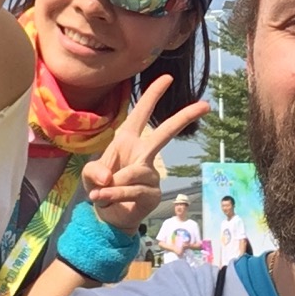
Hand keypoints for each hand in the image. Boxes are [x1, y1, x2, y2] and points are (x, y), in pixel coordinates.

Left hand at [81, 75, 207, 234]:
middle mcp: (142, 153)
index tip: (167, 78)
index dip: (153, 95)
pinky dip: (115, 195)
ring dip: (113, 185)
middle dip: (185, 117)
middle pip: (166, 132)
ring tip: (98, 194)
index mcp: (127, 140)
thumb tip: (109, 177)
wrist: (107, 217)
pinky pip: (134, 190)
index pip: (141, 113)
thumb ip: (94, 172)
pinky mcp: (153, 193)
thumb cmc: (100, 187)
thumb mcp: (89, 177)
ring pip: (135, 172)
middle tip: (205, 106)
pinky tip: (104, 200)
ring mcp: (151, 173)